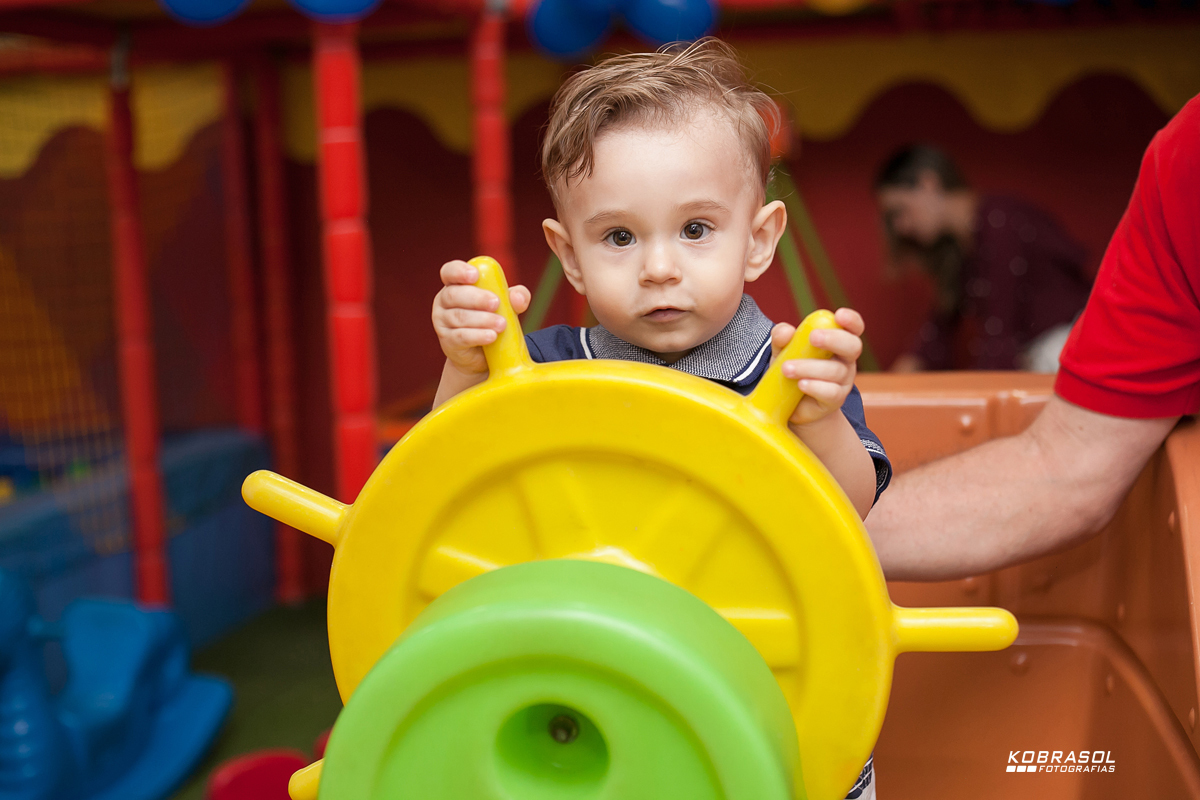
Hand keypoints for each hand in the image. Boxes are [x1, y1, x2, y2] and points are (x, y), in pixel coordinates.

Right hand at [432, 260, 530, 376]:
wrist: (483, 355)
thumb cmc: (491, 320)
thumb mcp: (506, 306)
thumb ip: (515, 297)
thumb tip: (518, 298)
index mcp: (456, 285)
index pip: (449, 272)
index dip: (459, 271)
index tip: (475, 275)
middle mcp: (443, 301)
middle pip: (454, 295)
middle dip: (476, 298)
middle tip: (496, 303)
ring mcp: (442, 322)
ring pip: (459, 317)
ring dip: (482, 319)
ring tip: (502, 324)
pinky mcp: (447, 342)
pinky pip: (460, 337)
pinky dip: (477, 336)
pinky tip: (491, 336)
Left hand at [770, 307, 864, 426]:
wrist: (790, 405)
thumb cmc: (791, 370)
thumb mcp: (782, 351)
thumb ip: (782, 338)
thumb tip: (786, 331)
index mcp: (837, 342)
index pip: (853, 328)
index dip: (851, 321)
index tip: (839, 315)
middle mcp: (845, 360)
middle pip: (853, 346)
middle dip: (834, 339)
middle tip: (814, 337)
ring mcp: (843, 381)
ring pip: (835, 370)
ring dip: (809, 367)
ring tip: (786, 368)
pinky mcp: (835, 400)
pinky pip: (831, 392)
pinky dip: (815, 387)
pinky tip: (801, 384)